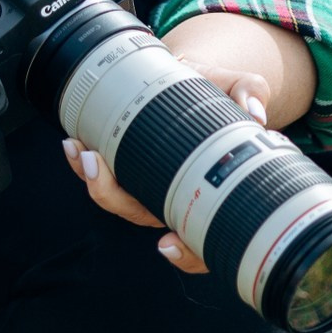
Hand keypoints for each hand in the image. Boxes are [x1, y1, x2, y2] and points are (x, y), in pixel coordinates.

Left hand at [62, 67, 272, 278]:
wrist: (199, 78)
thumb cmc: (223, 93)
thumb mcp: (243, 86)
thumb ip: (252, 92)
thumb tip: (255, 113)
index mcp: (212, 191)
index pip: (204, 239)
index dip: (187, 253)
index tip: (168, 244)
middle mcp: (179, 196)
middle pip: (144, 218)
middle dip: (112, 197)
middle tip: (97, 165)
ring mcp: (151, 184)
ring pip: (119, 200)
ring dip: (93, 181)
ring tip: (82, 150)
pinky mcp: (129, 165)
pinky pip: (105, 176)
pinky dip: (86, 165)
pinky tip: (76, 143)